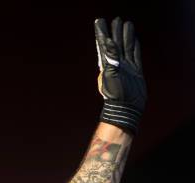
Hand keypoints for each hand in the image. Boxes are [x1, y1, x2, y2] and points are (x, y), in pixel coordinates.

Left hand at [95, 17, 145, 133]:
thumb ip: (110, 59)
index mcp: (107, 64)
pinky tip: (135, 39)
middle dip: (116, 31)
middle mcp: (116, 64)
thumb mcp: (110, 75)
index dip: (102, 33)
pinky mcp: (136, 70)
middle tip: (116, 20)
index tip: (99, 22)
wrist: (126, 108)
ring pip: (127, 47)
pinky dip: (135, 46)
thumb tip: (108, 43)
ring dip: (126, 36)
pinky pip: (136, 55)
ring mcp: (127, 66)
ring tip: (127, 24)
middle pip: (117, 43)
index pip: (104, 44)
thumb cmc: (115, 95)